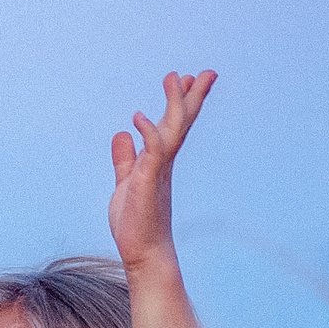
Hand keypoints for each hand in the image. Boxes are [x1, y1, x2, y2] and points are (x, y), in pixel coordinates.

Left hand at [107, 69, 213, 270]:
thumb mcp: (126, 183)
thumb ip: (125, 159)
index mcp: (159, 162)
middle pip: (181, 123)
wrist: (143, 254)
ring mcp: (157, 172)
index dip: (182, 103)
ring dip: (175, 104)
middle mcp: (163, 163)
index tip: (189, 79)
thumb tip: (122, 134)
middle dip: (192, 97)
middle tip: (206, 72)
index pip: (173, 126)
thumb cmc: (137, 225)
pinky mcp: (147, 183)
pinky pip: (151, 153)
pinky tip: (138, 118)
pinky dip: (147, 134)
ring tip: (176, 77)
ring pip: (171, 131)